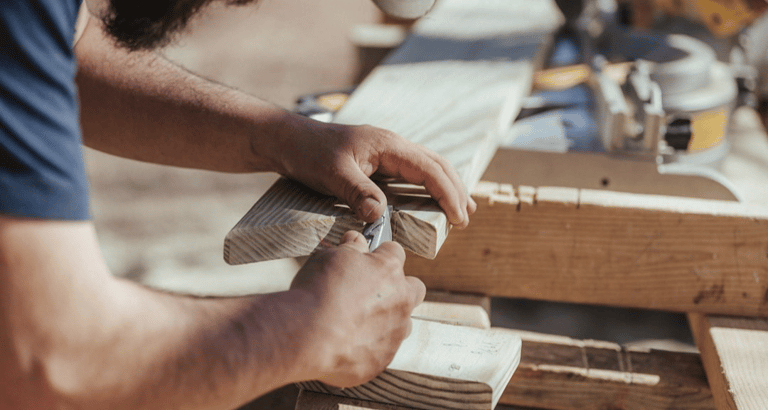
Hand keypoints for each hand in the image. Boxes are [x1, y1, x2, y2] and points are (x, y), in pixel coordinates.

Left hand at [275, 116, 476, 226]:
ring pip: (427, 167)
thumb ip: (357, 192)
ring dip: (446, 187)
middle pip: (436, 165)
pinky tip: (431, 200)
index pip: (429, 169)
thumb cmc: (309, 153)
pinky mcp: (378, 161)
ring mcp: (386, 152)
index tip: (459, 217)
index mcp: (388, 145)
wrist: (288, 140)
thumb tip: (380, 215)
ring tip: (461, 210)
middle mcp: (392, 145)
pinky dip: (428, 186)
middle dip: (455, 190)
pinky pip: (412, 173)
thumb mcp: (332, 174)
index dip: (447, 193)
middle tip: (466, 219)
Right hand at [290, 231, 425, 386]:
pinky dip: (367, 347)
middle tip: (372, 291)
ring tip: (356, 322)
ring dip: (386, 320)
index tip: (368, 258)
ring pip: (402, 323)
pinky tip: (344, 343)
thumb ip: (350, 248)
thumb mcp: (330, 257)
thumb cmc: (317, 291)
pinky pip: (381, 350)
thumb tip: (356, 239)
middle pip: (414, 289)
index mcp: (389, 270)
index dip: (380, 254)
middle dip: (399, 287)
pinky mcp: (382, 360)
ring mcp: (394, 333)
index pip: (395, 252)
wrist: (306, 336)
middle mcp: (400, 301)